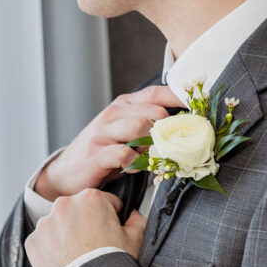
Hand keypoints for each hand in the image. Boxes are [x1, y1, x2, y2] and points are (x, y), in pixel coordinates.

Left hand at [25, 189, 147, 266]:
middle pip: (78, 210)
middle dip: (86, 223)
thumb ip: (137, 220)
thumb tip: (133, 216)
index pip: (104, 201)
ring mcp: (45, 223)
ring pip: (59, 225)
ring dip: (67, 235)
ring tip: (78, 257)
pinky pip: (44, 242)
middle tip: (95, 246)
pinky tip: (65, 263)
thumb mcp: (136, 240)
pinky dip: (52, 250)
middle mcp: (64, 204)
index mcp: (91, 198)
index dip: (111, 216)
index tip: (110, 231)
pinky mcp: (32, 242)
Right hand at [35, 84, 181, 200]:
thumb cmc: (103, 152)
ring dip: (152, 146)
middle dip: (168, 130)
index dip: (180, 98)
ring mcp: (102, 133)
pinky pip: (124, 154)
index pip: (157, 93)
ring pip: (140, 128)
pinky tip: (133, 169)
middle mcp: (113, 114)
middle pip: (154, 112)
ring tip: (150, 158)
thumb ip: (150, 126)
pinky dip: (134, 163)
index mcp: (124, 105)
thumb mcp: (126, 133)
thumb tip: (186, 128)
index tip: (201, 107)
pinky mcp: (95, 155)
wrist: (65, 173)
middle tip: (173, 147)